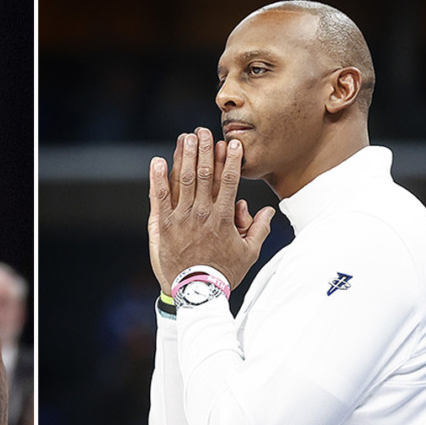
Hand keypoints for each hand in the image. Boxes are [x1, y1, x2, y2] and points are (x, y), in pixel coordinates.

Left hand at [149, 127, 274, 289]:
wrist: (196, 293)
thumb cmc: (223, 274)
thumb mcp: (249, 254)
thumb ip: (259, 229)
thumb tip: (268, 210)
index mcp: (223, 218)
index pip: (229, 182)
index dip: (230, 160)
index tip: (231, 143)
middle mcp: (202, 214)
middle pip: (204, 175)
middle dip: (204, 150)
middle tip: (204, 131)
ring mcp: (181, 219)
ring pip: (183, 181)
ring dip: (184, 157)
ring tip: (185, 137)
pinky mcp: (163, 226)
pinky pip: (159, 198)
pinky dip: (157, 179)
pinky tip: (157, 161)